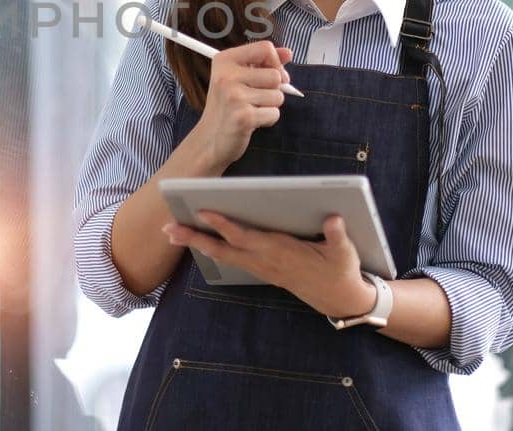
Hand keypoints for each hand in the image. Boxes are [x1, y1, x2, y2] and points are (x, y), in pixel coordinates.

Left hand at [163, 212, 375, 317]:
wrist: (339, 299)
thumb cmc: (340, 270)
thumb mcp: (345, 253)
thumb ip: (337, 236)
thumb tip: (335, 218)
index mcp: (280, 252)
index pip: (246, 237)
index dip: (224, 225)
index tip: (203, 212)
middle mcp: (265, 261)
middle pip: (223, 249)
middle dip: (195, 238)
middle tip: (168, 229)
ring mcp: (261, 268)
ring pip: (223, 255)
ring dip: (197, 243)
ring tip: (173, 232)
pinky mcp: (261, 270)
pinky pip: (231, 259)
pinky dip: (212, 249)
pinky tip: (199, 240)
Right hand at [190, 40, 292, 169]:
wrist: (210, 139)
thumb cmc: (227, 107)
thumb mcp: (239, 78)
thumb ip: (264, 63)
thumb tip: (288, 52)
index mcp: (224, 60)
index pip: (265, 48)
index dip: (275, 62)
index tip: (271, 74)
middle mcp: (226, 76)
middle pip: (275, 75)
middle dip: (274, 89)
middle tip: (255, 97)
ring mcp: (234, 96)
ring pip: (278, 95)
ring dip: (270, 106)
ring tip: (251, 109)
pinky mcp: (243, 117)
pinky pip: (274, 113)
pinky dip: (268, 119)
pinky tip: (252, 121)